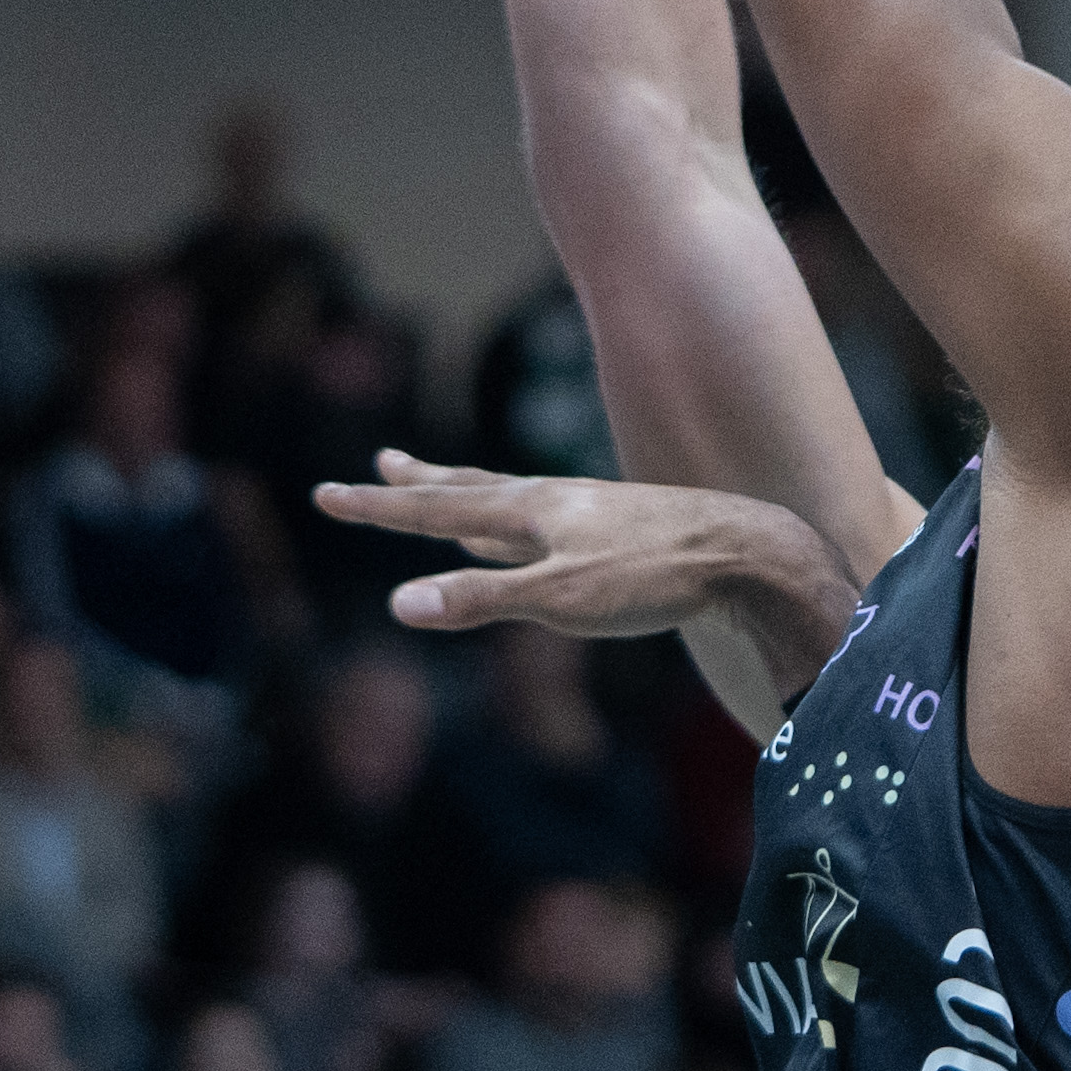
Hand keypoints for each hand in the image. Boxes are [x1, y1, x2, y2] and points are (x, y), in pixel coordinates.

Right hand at [316, 452, 840, 651]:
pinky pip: (540, 516)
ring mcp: (583, 513)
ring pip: (504, 496)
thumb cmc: (653, 579)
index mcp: (527, 513)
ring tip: (429, 478)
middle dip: (412, 487)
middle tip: (372, 467)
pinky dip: (509, 515)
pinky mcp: (616, 530)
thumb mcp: (561, 602)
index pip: (434, 511)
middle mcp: (549, 502)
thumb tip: (399, 602)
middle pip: (465, 491)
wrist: (746, 554)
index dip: (377, 508)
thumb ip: (482, 601)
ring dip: (460, 489)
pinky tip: (522, 523)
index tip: (324, 494)